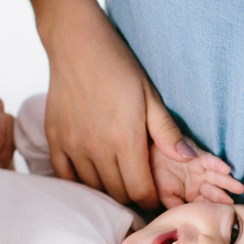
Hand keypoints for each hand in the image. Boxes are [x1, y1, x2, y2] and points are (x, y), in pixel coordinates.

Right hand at [44, 2, 193, 208]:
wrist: (77, 43)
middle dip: (131, 196)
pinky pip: (65, 177)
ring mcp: (72, 145)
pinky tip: (91, 176)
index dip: (151, 199)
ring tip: (116, 181)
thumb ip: (167, 132)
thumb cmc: (119, 66)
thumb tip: (189, 159)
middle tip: (138, 187)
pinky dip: (79, 182)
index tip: (154, 194)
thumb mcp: (150, 96)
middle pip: (117, 194)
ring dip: (106, 190)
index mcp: (125, 140)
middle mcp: (96, 148)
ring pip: (92, 188)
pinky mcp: (54, 139)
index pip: (140, 191)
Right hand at [151, 140, 243, 207]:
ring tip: (239, 188)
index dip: (212, 208)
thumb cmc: (154, 177)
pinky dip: (218, 164)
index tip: (222, 215)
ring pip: (216, 176)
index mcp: (192, 194)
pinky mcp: (198, 155)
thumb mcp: (164, 196)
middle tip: (233, 205)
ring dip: (227, 182)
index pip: (205, 203)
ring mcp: (199, 169)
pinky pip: (209, 160)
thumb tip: (187, 220)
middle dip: (223, 197)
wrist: (147, 157)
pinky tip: (226, 169)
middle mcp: (198, 182)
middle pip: (214, 191)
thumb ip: (176, 207)